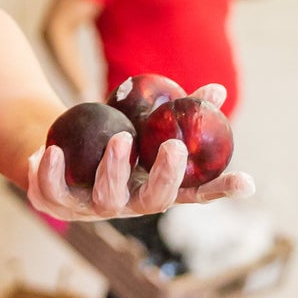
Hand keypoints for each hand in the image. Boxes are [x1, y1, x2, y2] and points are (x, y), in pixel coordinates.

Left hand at [27, 84, 252, 218]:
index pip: (195, 194)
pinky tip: (53, 150)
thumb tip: (216, 89)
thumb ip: (178, 109)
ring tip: (120, 138)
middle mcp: (129, 204)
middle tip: (173, 147)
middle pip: (154, 201)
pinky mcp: (55, 204)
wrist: (53, 148)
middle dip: (165, 177)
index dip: (220, 191)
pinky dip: (51, 172)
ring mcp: (92, 209)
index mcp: (154, 187)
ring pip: (107, 198)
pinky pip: (53, 191)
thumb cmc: (108, 136)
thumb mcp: (142, 121)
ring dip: (115, 170)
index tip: (246, 181)